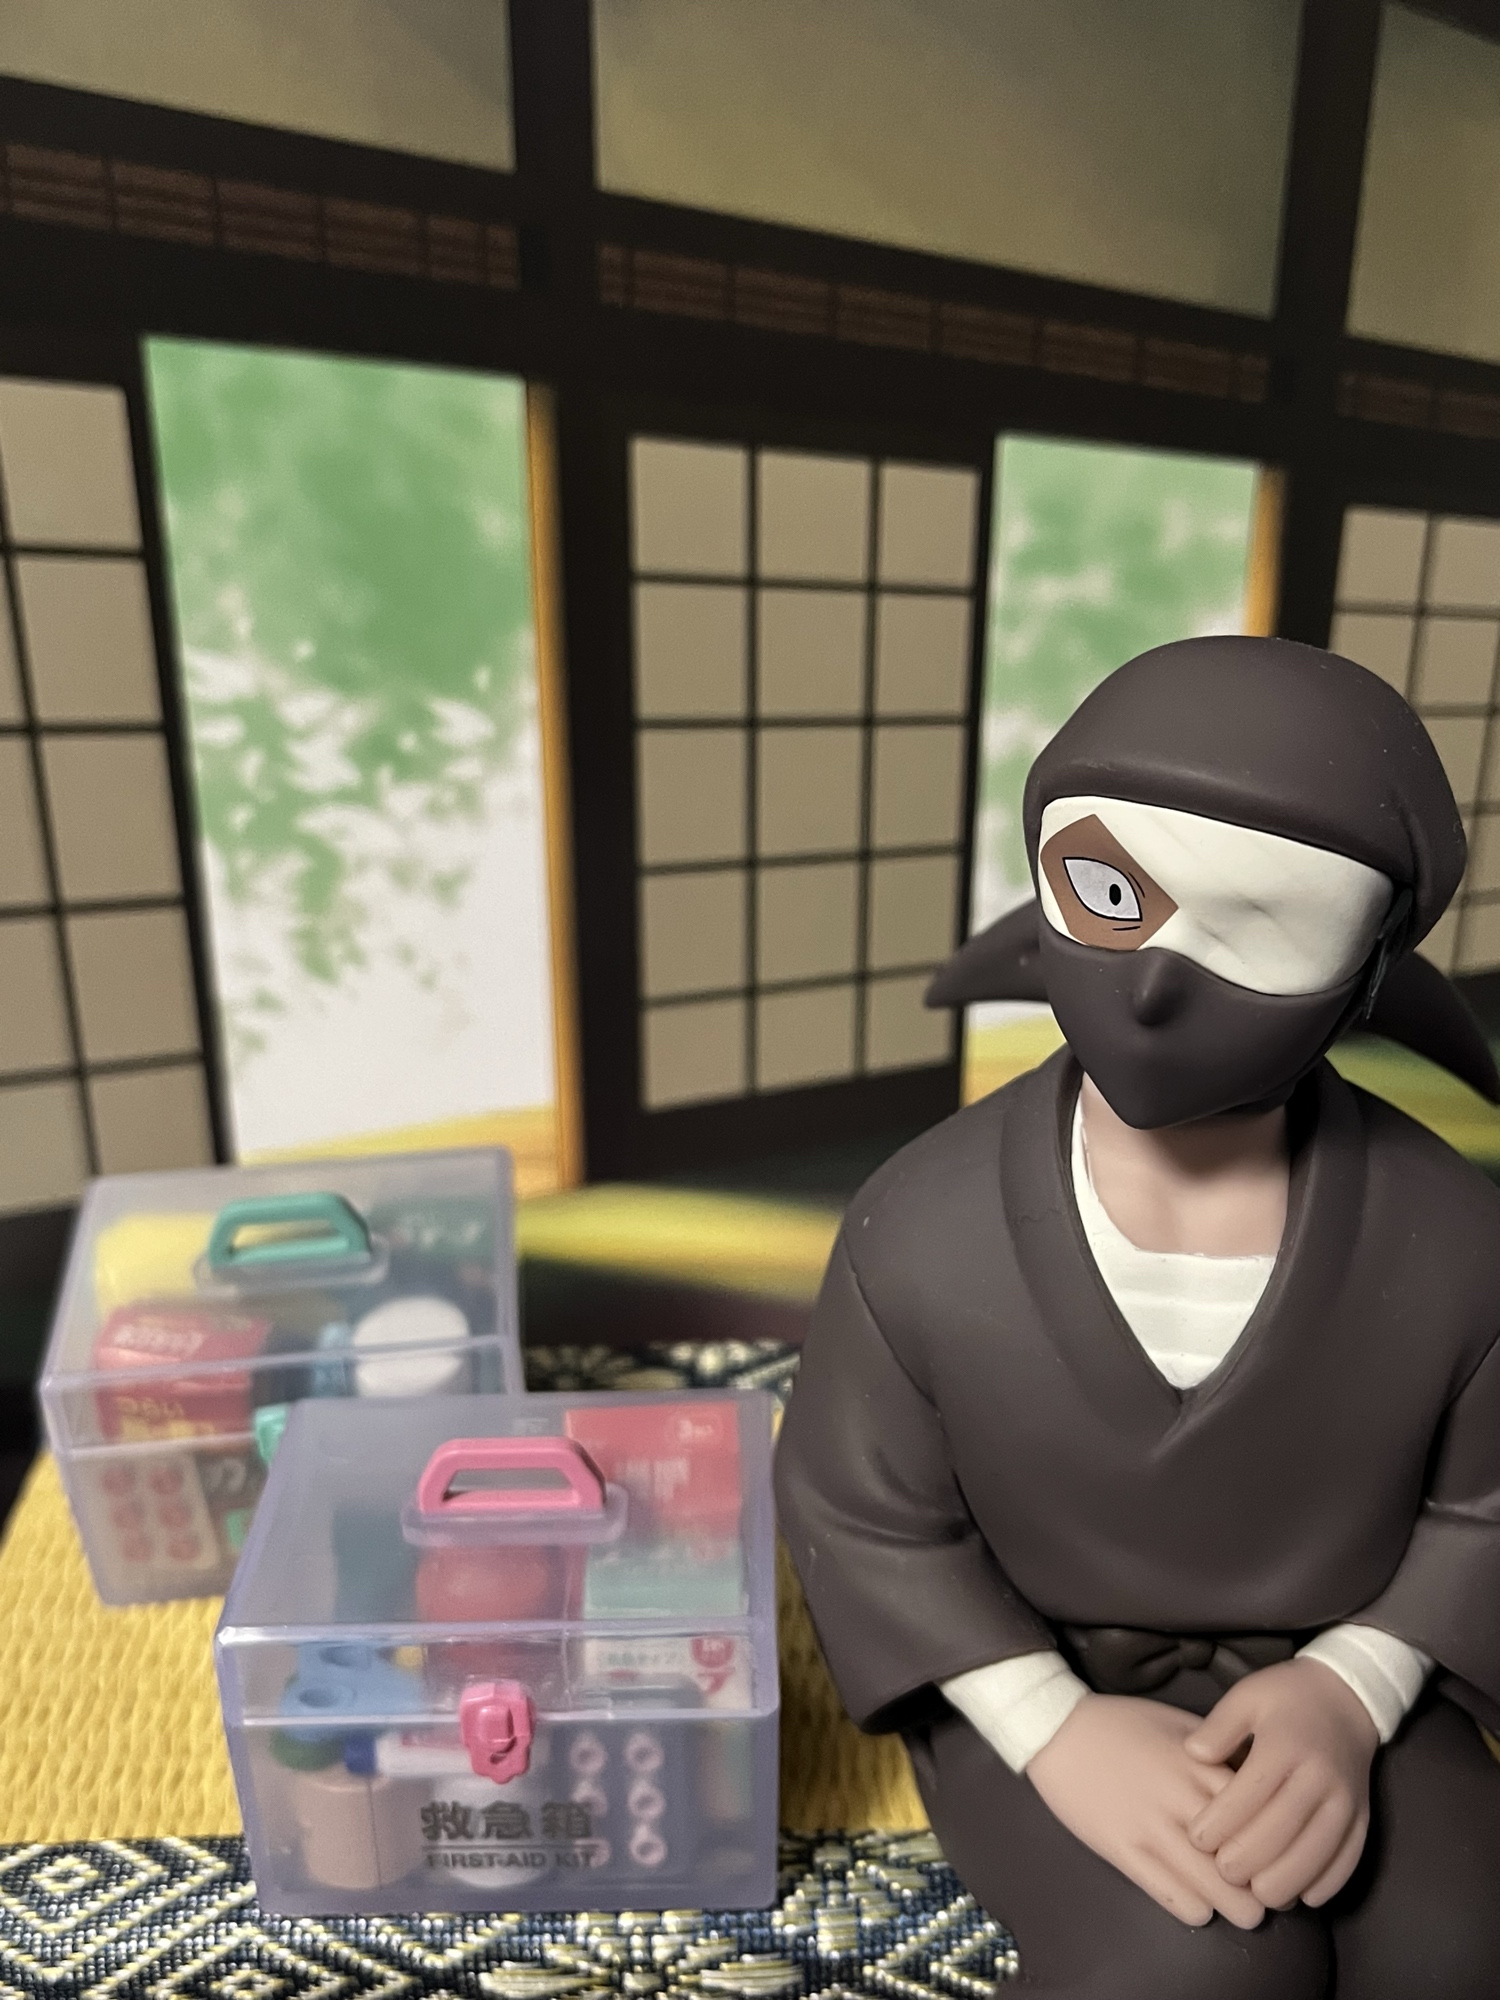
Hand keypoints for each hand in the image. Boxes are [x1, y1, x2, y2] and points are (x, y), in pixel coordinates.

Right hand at [1027, 1693, 1265, 1928]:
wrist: (1057, 1729)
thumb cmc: (1123, 1724)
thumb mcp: (1179, 1725)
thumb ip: (1219, 1753)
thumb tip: (1261, 1782)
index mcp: (1201, 1765)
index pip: (1264, 1816)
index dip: (1282, 1844)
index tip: (1286, 1855)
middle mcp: (1183, 1799)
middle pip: (1247, 1862)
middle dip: (1267, 1889)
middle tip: (1270, 1894)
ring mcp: (1152, 1828)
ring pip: (1217, 1892)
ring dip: (1237, 1908)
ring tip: (1240, 1907)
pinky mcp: (1124, 1851)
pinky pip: (1176, 1900)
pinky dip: (1197, 1910)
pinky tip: (1199, 1903)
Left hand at [1185, 1658, 1377, 1908]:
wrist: (1346, 1698)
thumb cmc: (1285, 1697)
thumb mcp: (1246, 1695)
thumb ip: (1218, 1726)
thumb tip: (1192, 1754)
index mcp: (1286, 1744)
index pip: (1250, 1794)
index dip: (1221, 1823)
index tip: (1196, 1839)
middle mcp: (1319, 1776)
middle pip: (1282, 1832)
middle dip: (1247, 1860)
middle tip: (1220, 1872)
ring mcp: (1345, 1801)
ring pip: (1316, 1855)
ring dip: (1284, 1881)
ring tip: (1254, 1890)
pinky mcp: (1363, 1818)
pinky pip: (1347, 1861)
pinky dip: (1324, 1885)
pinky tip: (1299, 1896)